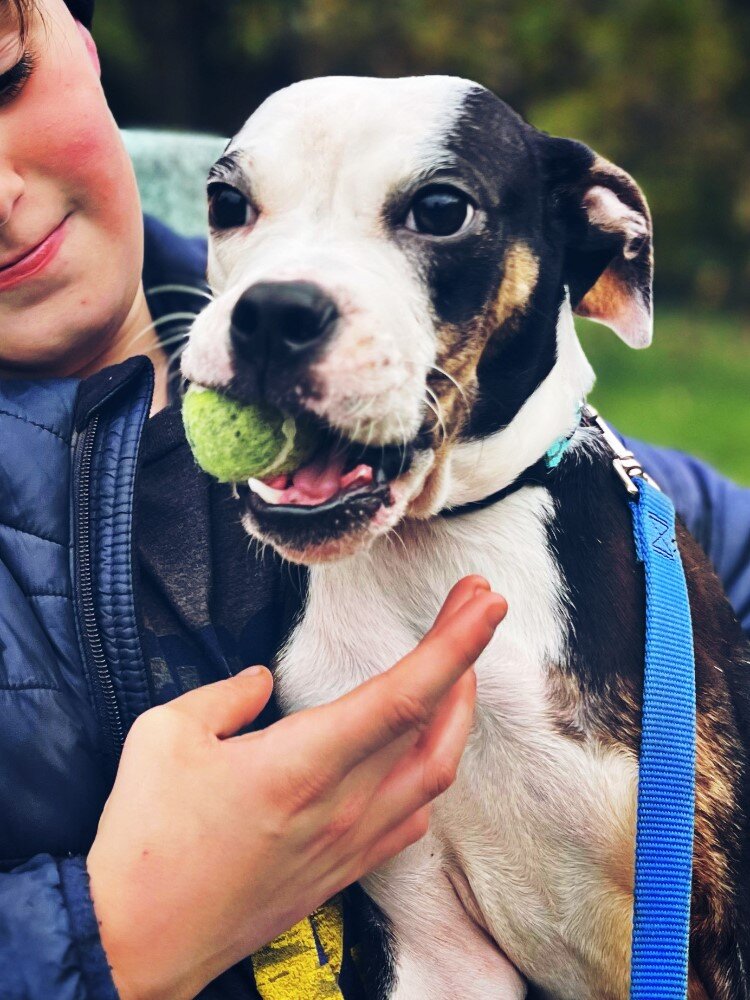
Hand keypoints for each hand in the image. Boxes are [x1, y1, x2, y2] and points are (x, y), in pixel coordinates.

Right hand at [87, 575, 506, 999]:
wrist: (136, 944)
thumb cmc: (146, 842)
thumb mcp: (164, 737)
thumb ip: (223, 696)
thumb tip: (259, 684)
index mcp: (301, 764)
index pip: (403, 696)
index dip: (455, 645)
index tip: (487, 603)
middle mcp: (341, 806)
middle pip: (434, 726)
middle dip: (466, 657)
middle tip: (476, 606)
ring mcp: (348, 845)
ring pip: (434, 774)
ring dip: (457, 714)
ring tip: (456, 671)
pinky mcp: (341, 873)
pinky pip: (410, 818)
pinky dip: (429, 774)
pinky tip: (421, 753)